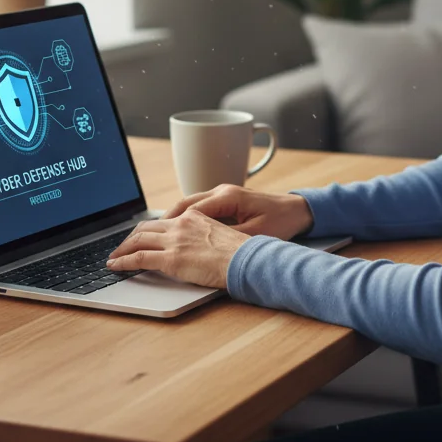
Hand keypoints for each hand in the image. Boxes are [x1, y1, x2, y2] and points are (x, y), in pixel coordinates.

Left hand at [106, 209, 248, 288]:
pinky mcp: (171, 259)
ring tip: (114, 257)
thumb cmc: (241, 253)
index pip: (164, 220)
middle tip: (122, 247)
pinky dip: (123, 262)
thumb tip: (198, 248)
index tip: (142, 236)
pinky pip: (138, 259)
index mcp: (195, 217)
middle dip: (131, 237)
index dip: (149, 229)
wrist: (246, 260)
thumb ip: (205, 237)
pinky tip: (115, 266)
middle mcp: (181, 224)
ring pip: (138, 240)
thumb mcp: (222, 236)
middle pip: (146, 227)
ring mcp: (175, 241)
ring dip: (122, 249)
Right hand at [161, 183, 314, 240]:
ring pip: (188, 205)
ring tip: (153, 236)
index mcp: (227, 197)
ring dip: (171, 220)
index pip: (190, 210)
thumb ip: (229, 240)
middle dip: (162, 222)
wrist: (300, 210)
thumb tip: (204, 250)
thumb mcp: (256, 235)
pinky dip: (184, 219)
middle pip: (183, 205)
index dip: (170, 225)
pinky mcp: (226, 201)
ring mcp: (223, 195)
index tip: (153, 238)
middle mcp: (221, 191)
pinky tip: (177, 232)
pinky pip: (198, 209)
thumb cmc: (281, 221)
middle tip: (141, 238)